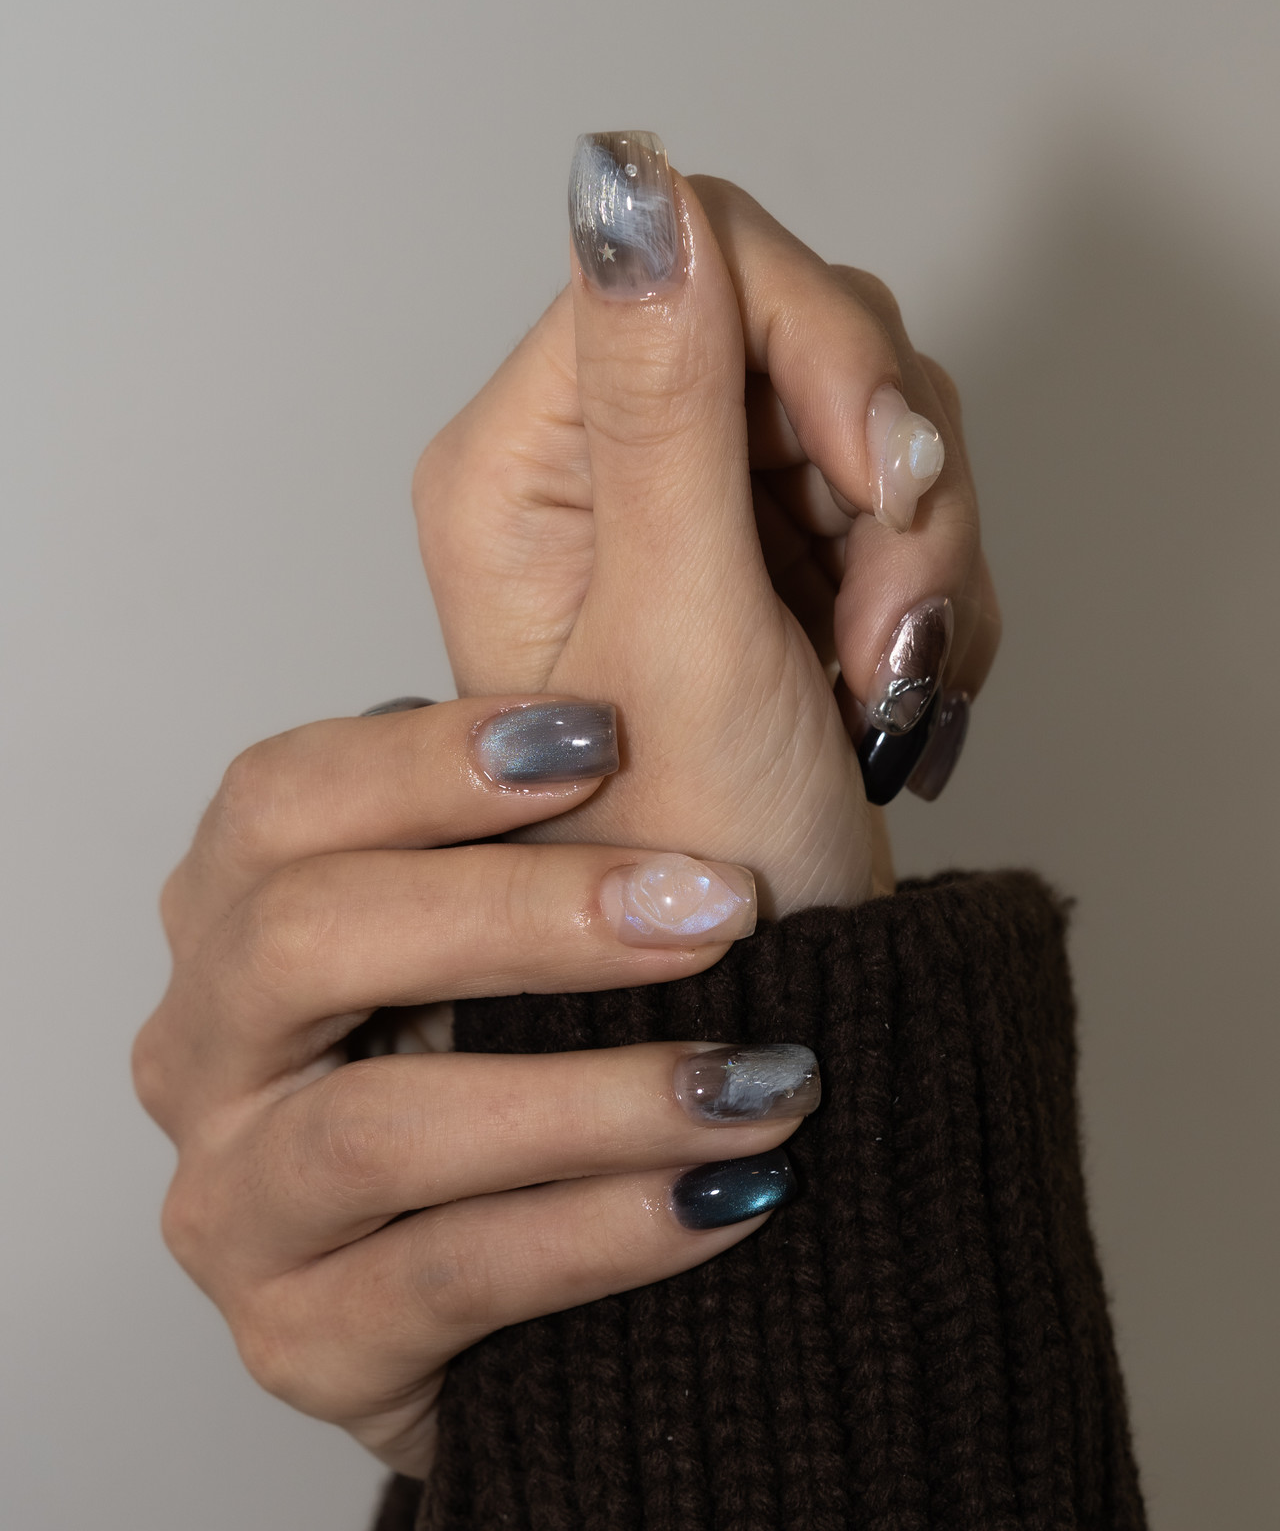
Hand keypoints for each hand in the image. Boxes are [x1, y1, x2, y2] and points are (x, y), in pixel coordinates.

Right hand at [134, 698, 821, 1476]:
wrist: (575, 1254)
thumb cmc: (567, 1035)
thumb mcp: (546, 892)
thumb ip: (552, 793)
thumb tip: (633, 680)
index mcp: (241, 907)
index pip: (282, 798)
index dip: (430, 760)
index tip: (601, 737)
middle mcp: (209, 1045)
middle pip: (302, 941)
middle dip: (521, 916)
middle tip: (711, 909)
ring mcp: (238, 1201)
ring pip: (378, 1127)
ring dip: (590, 1096)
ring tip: (756, 1079)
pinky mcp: (302, 1339)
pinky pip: (449, 1276)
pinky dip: (601, 1231)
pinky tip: (722, 1196)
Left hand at [416, 137, 999, 915]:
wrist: (764, 989)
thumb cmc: (689, 862)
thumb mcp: (681, 627)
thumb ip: (662, 401)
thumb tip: (626, 182)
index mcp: (524, 464)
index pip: (689, 258)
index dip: (818, 348)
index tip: (881, 480)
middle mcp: (594, 465)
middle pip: (795, 325)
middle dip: (882, 475)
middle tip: (883, 620)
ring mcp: (690, 505)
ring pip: (867, 408)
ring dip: (916, 545)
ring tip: (879, 680)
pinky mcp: (770, 550)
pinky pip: (898, 491)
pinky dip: (926, 586)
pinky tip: (892, 688)